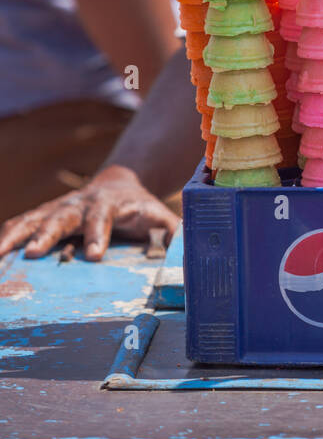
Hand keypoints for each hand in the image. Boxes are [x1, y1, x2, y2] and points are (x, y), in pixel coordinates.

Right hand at [0, 165, 178, 261]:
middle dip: (48, 234)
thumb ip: (173, 232)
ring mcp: (60, 207)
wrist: (120, 183)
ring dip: (17, 234)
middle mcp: (81, 203)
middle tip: (34, 253)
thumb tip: (187, 249)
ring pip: (35, 217)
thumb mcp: (160, 215)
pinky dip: (7, 235)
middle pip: (62, 216)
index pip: (103, 218)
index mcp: (110, 204)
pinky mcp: (45, 214)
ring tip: (0, 253)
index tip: (92, 256)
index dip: (97, 235)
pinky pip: (22, 222)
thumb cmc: (140, 208)